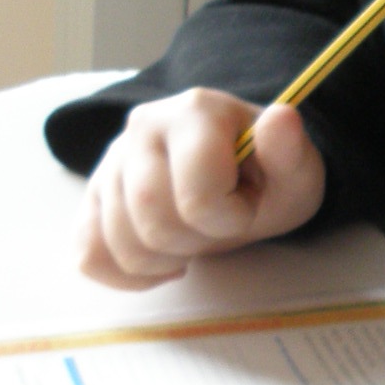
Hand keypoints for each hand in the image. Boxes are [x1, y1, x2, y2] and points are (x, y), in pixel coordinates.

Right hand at [77, 91, 325, 288]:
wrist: (242, 178)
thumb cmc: (269, 177)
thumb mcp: (296, 171)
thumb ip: (291, 151)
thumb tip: (281, 119)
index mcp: (196, 111)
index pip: (196, 196)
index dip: (228, 219)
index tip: (245, 206)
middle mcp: (142, 126)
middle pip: (149, 217)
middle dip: (192, 242)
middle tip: (215, 227)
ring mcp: (110, 161)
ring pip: (115, 239)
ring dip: (160, 260)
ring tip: (189, 238)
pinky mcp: (92, 196)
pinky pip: (87, 253)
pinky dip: (124, 274)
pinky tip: (159, 261)